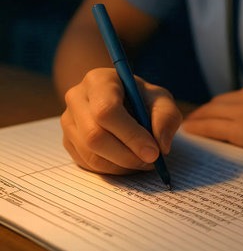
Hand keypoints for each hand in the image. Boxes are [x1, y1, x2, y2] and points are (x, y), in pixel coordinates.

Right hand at [60, 68, 181, 173]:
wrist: (122, 100)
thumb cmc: (142, 98)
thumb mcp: (161, 100)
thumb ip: (166, 118)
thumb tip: (160, 146)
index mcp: (98, 80)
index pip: (107, 110)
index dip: (131, 135)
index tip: (154, 152)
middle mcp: (76, 98)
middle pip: (94, 136)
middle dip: (127, 155)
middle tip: (152, 161)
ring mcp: (68, 121)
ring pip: (90, 154)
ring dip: (122, 165)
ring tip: (143, 161)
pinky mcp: (68, 141)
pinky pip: (88, 164)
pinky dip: (113, 169)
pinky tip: (129, 161)